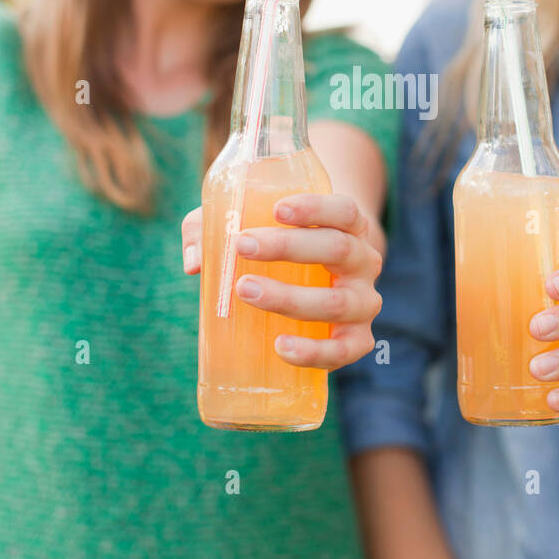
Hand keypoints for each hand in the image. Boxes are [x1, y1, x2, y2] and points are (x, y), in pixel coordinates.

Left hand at [181, 194, 382, 371]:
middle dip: (288, 247)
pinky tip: (281, 346)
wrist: (325, 287)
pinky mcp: (357, 340)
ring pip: (336, 302)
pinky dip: (313, 351)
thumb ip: (214, 231)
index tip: (276, 209)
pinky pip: (342, 350)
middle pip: (337, 249)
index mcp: (351, 228)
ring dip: (290, 298)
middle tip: (242, 246)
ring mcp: (364, 303)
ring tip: (246, 290)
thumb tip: (193, 263)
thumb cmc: (283, 250)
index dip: (315, 208)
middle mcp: (365, 262)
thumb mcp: (254, 227)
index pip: (344, 211)